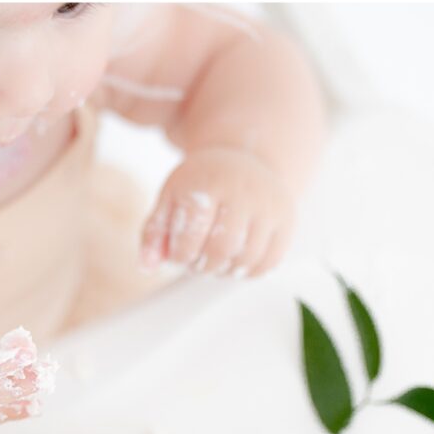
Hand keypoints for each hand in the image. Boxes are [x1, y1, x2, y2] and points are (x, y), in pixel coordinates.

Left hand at [138, 147, 295, 278]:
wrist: (244, 162)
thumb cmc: (202, 185)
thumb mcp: (171, 199)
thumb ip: (154, 233)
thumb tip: (146, 267)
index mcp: (208, 182)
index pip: (189, 239)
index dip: (179, 256)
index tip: (179, 253)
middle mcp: (243, 190)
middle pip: (220, 250)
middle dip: (203, 265)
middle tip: (197, 261)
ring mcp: (269, 205)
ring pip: (246, 259)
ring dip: (224, 270)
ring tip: (214, 259)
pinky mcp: (287, 219)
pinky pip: (269, 262)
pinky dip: (248, 271)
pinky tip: (235, 260)